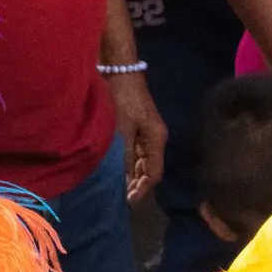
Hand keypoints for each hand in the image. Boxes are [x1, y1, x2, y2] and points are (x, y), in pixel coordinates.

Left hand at [105, 72, 166, 202]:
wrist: (119, 70)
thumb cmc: (123, 99)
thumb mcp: (122, 130)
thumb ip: (124, 156)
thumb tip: (124, 181)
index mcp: (157, 140)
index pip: (154, 173)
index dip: (142, 189)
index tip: (127, 201)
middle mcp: (154, 139)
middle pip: (149, 169)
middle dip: (136, 185)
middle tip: (118, 198)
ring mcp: (145, 132)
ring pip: (140, 161)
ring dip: (130, 175)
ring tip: (115, 188)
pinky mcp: (135, 127)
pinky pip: (133, 152)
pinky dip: (125, 163)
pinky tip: (114, 169)